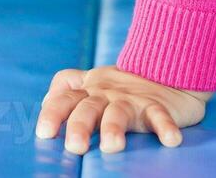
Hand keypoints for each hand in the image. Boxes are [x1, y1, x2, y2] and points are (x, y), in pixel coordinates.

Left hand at [35, 65, 213, 153]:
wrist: (167, 68)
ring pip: (120, 112)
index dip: (53, 113)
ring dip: (115, 127)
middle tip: (76, 146)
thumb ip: (69, 88)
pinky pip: (160, 115)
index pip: (65, 97)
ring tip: (113, 145)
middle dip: (80, 125)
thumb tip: (46, 102)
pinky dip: (166, 126)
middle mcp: (107, 94)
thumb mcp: (93, 82)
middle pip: (88, 107)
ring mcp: (132, 99)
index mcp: (89, 90)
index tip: (45, 133)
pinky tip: (171, 140)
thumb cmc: (124, 84)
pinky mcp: (158, 104)